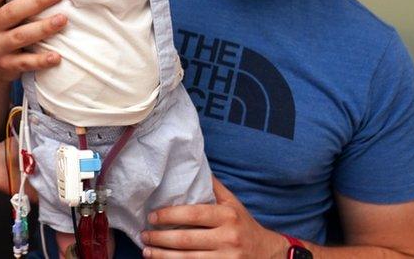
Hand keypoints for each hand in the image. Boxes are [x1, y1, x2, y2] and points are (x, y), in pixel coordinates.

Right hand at [0, 0, 66, 79]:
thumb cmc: (3, 31)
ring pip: (21, 36)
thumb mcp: (0, 12)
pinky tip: (57, 56)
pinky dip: (42, 60)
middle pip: (12, 12)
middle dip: (36, 1)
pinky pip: (26, 63)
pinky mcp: (8, 66)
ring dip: (43, 27)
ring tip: (63, 19)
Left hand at [140, 177, 287, 257]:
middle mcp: (228, 237)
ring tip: (147, 251)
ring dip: (163, 256)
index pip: (193, 214)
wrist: (268, 254)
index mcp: (228, 216)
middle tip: (144, 235)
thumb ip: (213, 187)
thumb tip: (193, 164)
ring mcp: (227, 258)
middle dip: (161, 238)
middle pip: (187, 240)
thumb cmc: (244, 225)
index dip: (170, 215)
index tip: (152, 217)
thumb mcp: (233, 203)